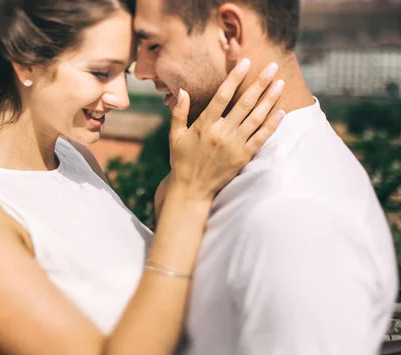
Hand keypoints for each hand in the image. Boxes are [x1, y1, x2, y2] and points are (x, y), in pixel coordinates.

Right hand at [168, 59, 284, 200]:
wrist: (192, 189)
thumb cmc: (182, 160)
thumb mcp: (175, 136)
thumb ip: (179, 112)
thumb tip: (182, 90)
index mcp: (204, 125)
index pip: (222, 96)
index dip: (235, 78)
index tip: (246, 62)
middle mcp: (221, 133)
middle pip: (245, 103)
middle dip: (260, 83)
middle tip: (273, 66)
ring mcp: (234, 146)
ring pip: (256, 118)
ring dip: (270, 99)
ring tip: (280, 83)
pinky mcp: (243, 157)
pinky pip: (261, 138)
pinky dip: (272, 124)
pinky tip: (281, 111)